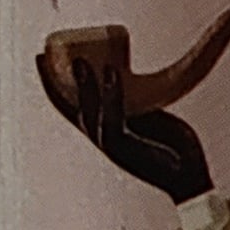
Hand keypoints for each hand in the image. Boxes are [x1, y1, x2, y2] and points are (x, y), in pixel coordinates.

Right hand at [36, 32, 212, 205]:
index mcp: (103, 128)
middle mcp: (102, 138)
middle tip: (45, 54)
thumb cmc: (172, 145)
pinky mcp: (129, 149)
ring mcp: (113, 146)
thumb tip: (125, 69)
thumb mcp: (150, 113)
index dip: (50, 83)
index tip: (39, 58)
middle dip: (53, 82)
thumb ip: (136, 97)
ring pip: (88, 115)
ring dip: (83, 87)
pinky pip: (115, 120)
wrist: (189, 176)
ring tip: (79, 62)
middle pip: (69, 109)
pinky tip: (111, 73)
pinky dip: (112, 96)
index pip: (67, 105)